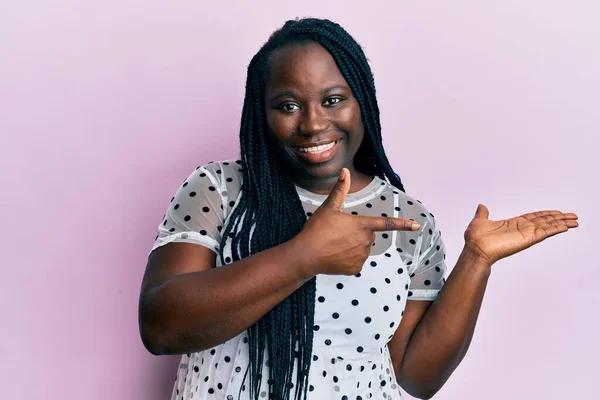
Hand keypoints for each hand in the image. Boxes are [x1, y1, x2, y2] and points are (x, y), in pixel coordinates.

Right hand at [294, 168, 419, 275]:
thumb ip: (339, 190)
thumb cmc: (317, 229)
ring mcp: (361, 257)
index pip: (386, 223)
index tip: (416, 226)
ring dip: (353, 246)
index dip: (403, 224)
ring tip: (334, 244)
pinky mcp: (355, 269)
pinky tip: (335, 256)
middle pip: (367, 235)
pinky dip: (348, 259)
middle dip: (357, 233)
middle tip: (338, 233)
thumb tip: (345, 171)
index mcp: (362, 225)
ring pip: (362, 249)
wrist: (306, 255)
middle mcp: (366, 242)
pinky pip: (356, 262)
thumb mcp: (328, 208)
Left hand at [464, 204, 578, 265]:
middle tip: (572, 216)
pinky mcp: (528, 238)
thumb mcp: (479, 221)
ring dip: (562, 223)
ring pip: (548, 226)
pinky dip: (556, 229)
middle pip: (544, 221)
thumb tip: (481, 206)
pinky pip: (545, 232)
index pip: (533, 217)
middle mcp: (521, 229)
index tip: (556, 212)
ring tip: (574, 220)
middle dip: (558, 218)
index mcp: (512, 224)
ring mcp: (526, 234)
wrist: (475, 249)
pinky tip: (566, 226)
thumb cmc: (475, 239)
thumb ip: (483, 214)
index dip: (545, 214)